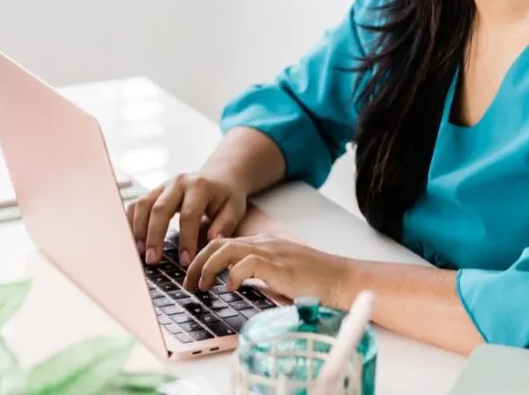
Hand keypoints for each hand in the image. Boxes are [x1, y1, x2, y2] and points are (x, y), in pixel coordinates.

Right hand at [125, 170, 247, 266]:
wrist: (219, 176)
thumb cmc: (226, 196)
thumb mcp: (234, 208)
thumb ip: (225, 224)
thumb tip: (212, 240)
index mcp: (200, 186)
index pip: (189, 214)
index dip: (186, 239)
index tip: (185, 261)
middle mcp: (179, 182)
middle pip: (160, 208)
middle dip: (155, 236)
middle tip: (152, 260)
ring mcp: (163, 185)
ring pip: (143, 205)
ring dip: (138, 230)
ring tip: (139, 253)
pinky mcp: (154, 191)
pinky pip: (136, 205)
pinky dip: (130, 222)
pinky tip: (131, 241)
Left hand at [184, 233, 352, 306]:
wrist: (340, 278)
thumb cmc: (314, 281)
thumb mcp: (280, 274)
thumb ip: (259, 274)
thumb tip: (234, 283)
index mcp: (264, 243)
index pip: (225, 241)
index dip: (204, 255)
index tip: (193, 273)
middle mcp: (264, 242)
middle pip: (219, 242)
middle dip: (197, 261)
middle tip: (188, 282)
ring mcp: (271, 252)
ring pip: (226, 249)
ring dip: (207, 267)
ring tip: (201, 285)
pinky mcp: (277, 265)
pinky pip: (246, 264)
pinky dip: (232, 275)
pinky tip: (229, 288)